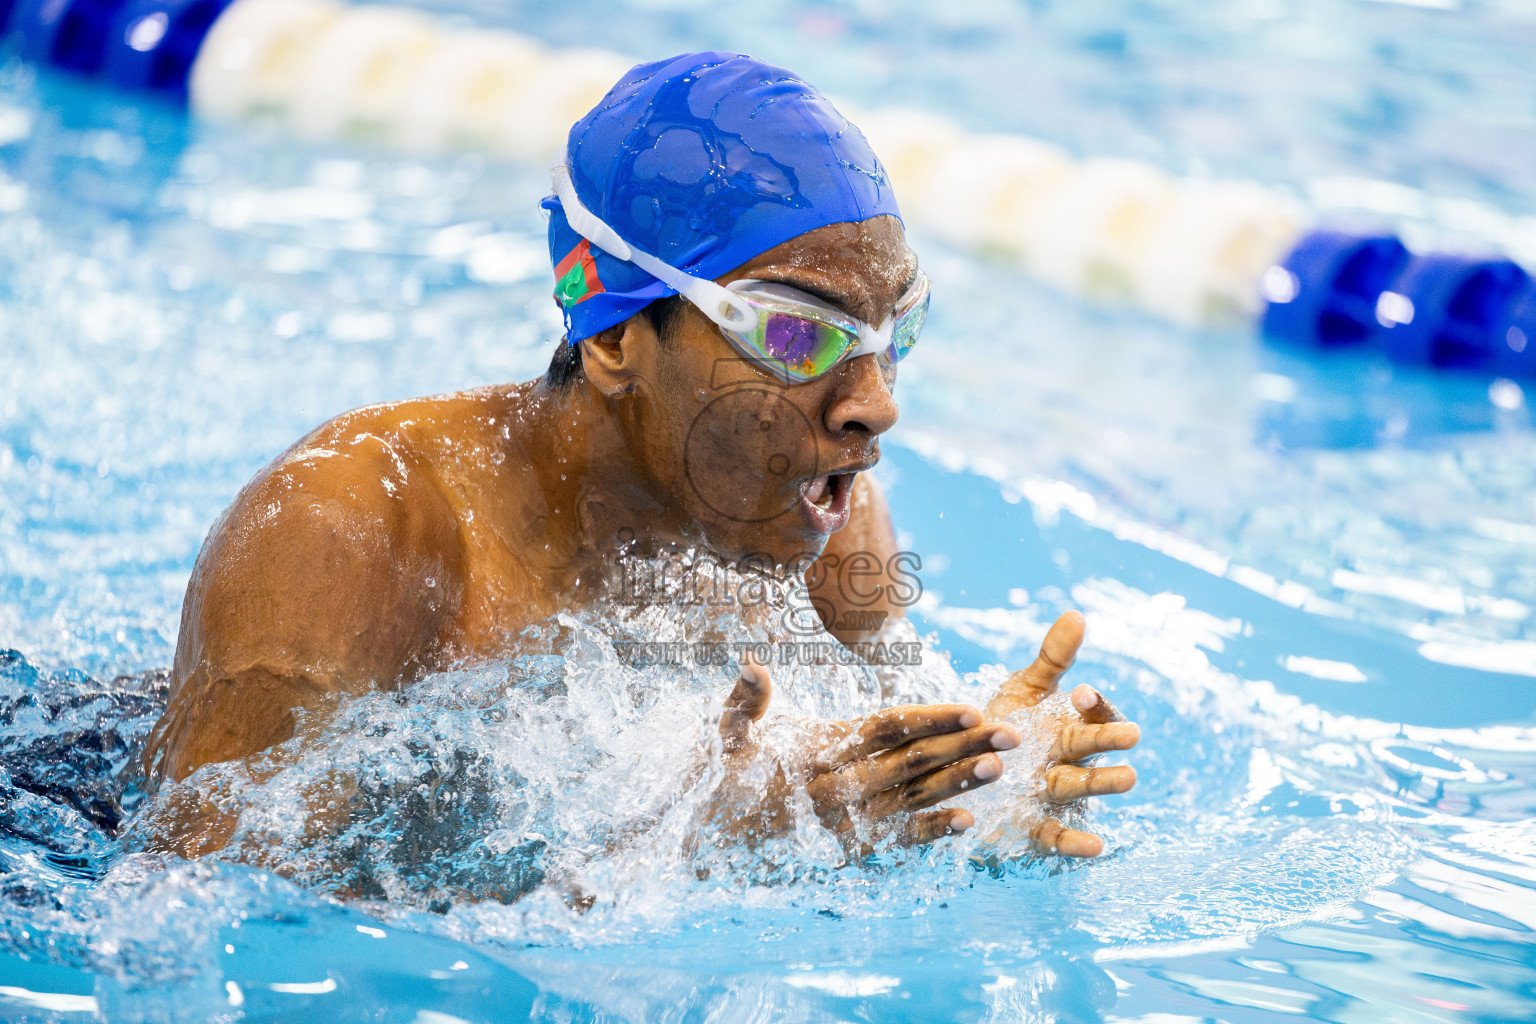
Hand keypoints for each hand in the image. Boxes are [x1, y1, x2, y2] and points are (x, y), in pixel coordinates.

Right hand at [718, 660, 1021, 852]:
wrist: (716, 831)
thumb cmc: (730, 767)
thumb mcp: (729, 731)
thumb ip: (745, 700)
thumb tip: (753, 667)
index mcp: (817, 750)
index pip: (883, 729)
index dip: (928, 718)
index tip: (970, 707)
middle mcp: (837, 786)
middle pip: (910, 763)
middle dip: (962, 746)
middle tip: (1010, 733)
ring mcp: (847, 819)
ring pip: (912, 798)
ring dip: (958, 784)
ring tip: (1001, 767)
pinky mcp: (850, 844)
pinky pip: (895, 839)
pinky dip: (930, 833)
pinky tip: (967, 824)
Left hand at [984, 611, 1139, 858]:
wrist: (962, 771)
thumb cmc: (1001, 726)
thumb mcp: (1023, 689)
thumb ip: (1051, 659)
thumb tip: (1077, 615)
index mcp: (1065, 725)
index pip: (1091, 713)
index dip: (1091, 704)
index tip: (1082, 694)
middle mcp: (1065, 760)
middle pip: (1090, 748)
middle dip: (1109, 742)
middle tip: (1134, 735)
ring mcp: (1051, 793)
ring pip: (1080, 785)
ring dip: (1105, 782)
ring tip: (1130, 777)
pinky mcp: (1033, 825)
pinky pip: (1056, 834)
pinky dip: (1076, 842)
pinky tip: (1097, 847)